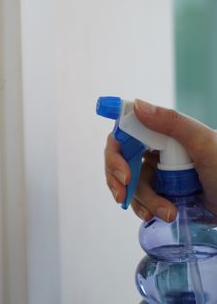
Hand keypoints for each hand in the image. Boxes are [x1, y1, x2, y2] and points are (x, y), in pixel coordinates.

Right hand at [104, 98, 216, 221]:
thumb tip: (136, 105)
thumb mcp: (205, 146)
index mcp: (166, 132)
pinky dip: (144, 208)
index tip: (121, 172)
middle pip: (122, 160)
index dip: (115, 152)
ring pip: (132, 183)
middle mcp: (159, 149)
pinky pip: (140, 199)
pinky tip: (157, 216)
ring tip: (168, 213)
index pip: (126, 134)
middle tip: (122, 196)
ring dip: (143, 200)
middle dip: (119, 180)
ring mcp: (160, 172)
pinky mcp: (163, 193)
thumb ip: (173, 123)